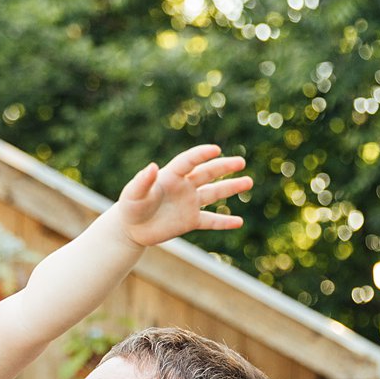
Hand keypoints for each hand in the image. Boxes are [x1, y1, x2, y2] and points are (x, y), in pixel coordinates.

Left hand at [115, 145, 251, 247]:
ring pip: (214, 193)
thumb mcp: (133, 194)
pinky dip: (224, 222)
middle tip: (241, 162)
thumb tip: (151, 167)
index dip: (201, 155)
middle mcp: (184, 187)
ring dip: (231, 188)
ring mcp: (189, 203)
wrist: (131, 228)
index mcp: (171, 176)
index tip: (215, 149)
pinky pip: (210, 220)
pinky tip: (239, 222)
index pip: (189, 162)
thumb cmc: (130, 207)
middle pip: (207, 173)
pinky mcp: (190, 221)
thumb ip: (142, 181)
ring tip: (249, 182)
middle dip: (224, 167)